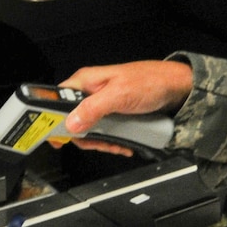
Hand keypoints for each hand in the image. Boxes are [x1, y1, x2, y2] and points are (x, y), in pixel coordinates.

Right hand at [57, 61, 192, 156]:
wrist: (174, 88)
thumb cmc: (150, 81)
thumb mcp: (119, 95)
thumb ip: (93, 108)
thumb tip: (71, 123)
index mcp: (85, 82)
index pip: (56, 100)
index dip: (52, 119)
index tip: (56, 137)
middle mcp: (90, 92)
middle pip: (72, 121)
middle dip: (86, 137)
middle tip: (99, 142)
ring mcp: (101, 105)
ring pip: (88, 130)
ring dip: (101, 142)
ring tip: (116, 144)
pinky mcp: (112, 115)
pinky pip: (103, 133)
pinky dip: (111, 142)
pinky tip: (122, 143)